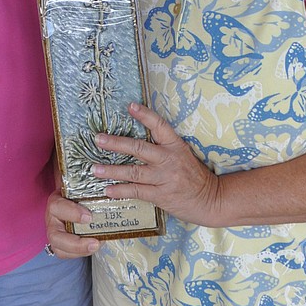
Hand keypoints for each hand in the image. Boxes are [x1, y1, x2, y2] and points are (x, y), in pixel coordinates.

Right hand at [45, 191, 100, 258]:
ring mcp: (55, 233)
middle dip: (75, 243)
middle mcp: (52, 220)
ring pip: (59, 248)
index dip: (72, 213)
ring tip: (97, 247)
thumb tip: (111, 195)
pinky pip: (66, 254)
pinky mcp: (60, 244)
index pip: (57, 207)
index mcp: (55, 202)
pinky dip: (80, 253)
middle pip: (55, 236)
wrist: (71, 198)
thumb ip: (90, 193)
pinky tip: (93, 248)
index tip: (88, 217)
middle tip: (95, 243)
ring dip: (79, 251)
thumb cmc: (76, 194)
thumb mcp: (80, 189)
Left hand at [92, 103, 219, 225]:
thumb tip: (136, 140)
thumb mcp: (183, 155)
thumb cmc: (193, 176)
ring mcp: (164, 178)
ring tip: (95, 169)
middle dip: (116, 143)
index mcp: (175, 146)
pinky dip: (121, 191)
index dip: (145, 115)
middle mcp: (169, 160)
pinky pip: (137, 191)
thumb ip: (163, 147)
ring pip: (134, 172)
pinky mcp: (161, 195)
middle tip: (98, 139)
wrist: (210, 199)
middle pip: (139, 148)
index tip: (130, 106)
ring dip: (112, 170)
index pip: (159, 126)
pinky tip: (107, 190)